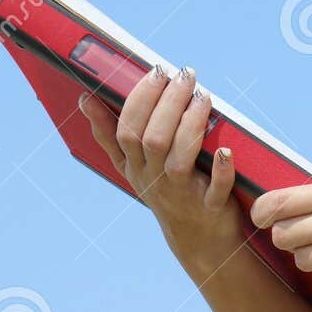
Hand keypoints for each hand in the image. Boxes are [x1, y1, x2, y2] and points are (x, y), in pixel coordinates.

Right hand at [78, 65, 247, 266]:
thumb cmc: (166, 189)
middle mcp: (155, 180)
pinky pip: (216, 189)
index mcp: (135, 166)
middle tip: (185, 74)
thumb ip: (109, 134)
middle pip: (153, 140)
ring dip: (192, 124)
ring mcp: (182, 195)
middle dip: (168, 103)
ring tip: (204, 96)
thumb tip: (84, 99)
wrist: (199, 240)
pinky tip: (226, 150)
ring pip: (180, 159)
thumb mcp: (133, 167)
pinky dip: (222, 170)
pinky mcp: (211, 206)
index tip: (154, 71)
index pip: (127, 131)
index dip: (140, 100)